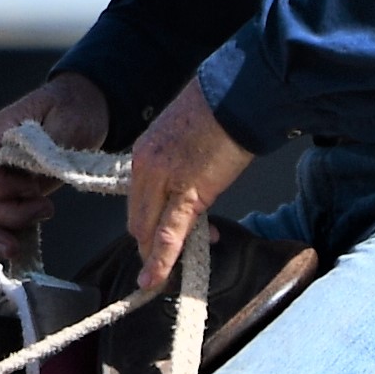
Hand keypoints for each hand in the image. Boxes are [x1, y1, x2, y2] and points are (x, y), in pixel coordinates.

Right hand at [0, 69, 109, 260]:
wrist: (79, 111)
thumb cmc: (72, 111)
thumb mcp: (66, 122)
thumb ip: (45, 149)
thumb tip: (32, 178)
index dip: (1, 187)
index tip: (34, 187)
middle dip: (6, 216)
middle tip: (45, 210)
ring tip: (19, 247)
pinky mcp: (3, 197)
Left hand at [125, 88, 254, 291]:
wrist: (237, 95)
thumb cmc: (220, 112)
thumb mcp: (185, 138)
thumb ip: (178, 167)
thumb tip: (189, 193)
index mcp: (144, 153)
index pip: (137, 202)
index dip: (147, 226)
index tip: (158, 241)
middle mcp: (145, 166)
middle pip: (137, 220)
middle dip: (148, 246)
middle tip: (161, 267)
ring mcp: (163, 179)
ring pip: (148, 230)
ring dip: (154, 258)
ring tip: (160, 278)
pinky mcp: (188, 191)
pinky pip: (169, 233)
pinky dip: (162, 259)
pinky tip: (157, 278)